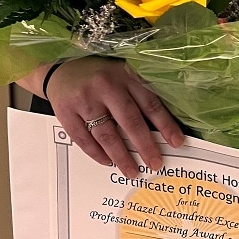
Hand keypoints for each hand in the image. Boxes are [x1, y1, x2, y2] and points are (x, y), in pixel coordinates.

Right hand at [45, 56, 184, 177]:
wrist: (61, 67)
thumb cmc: (98, 73)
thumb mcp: (121, 73)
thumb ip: (138, 91)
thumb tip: (161, 125)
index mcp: (124, 75)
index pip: (149, 102)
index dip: (165, 124)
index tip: (177, 142)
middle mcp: (105, 86)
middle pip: (130, 120)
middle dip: (145, 146)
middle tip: (155, 164)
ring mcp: (84, 99)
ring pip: (106, 134)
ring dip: (121, 156)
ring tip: (132, 171)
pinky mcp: (66, 112)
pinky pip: (83, 139)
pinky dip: (97, 153)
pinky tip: (108, 162)